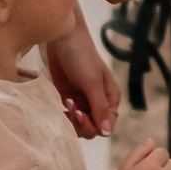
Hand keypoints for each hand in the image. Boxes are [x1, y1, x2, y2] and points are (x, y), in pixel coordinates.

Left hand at [45, 23, 120, 137]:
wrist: (61, 37)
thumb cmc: (81, 55)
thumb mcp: (92, 82)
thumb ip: (99, 107)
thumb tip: (107, 132)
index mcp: (110, 98)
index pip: (106, 126)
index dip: (93, 125)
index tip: (80, 114)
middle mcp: (97, 102)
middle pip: (92, 128)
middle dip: (80, 123)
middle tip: (70, 109)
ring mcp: (81, 101)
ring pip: (77, 125)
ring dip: (70, 119)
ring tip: (65, 102)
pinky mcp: (66, 99)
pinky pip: (65, 117)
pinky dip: (62, 114)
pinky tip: (60, 101)